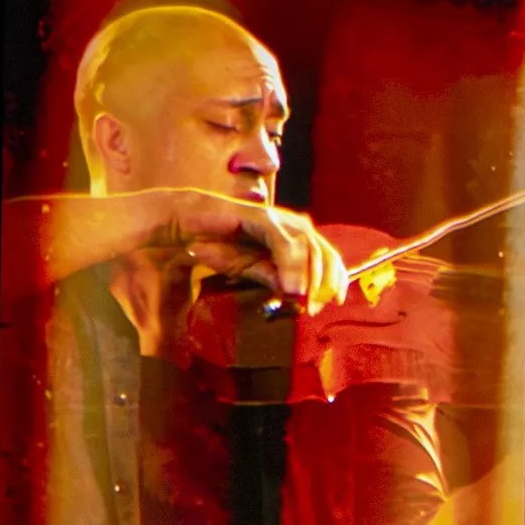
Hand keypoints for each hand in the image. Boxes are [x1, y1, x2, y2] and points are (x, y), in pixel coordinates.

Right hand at [163, 190, 350, 309]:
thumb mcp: (252, 269)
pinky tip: (291, 286)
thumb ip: (275, 279)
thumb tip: (298, 297)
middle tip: (314, 307)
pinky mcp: (261, 216)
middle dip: (323, 283)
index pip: (328, 257)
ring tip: (304, 300)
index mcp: (295, 237)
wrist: (188, 224)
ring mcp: (278, 219)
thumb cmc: (221, 244)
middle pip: (324, 253)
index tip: (335, 301)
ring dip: (310, 277)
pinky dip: (291, 266)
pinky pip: (284, 242)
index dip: (335, 279)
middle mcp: (292, 225)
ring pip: (308, 247)